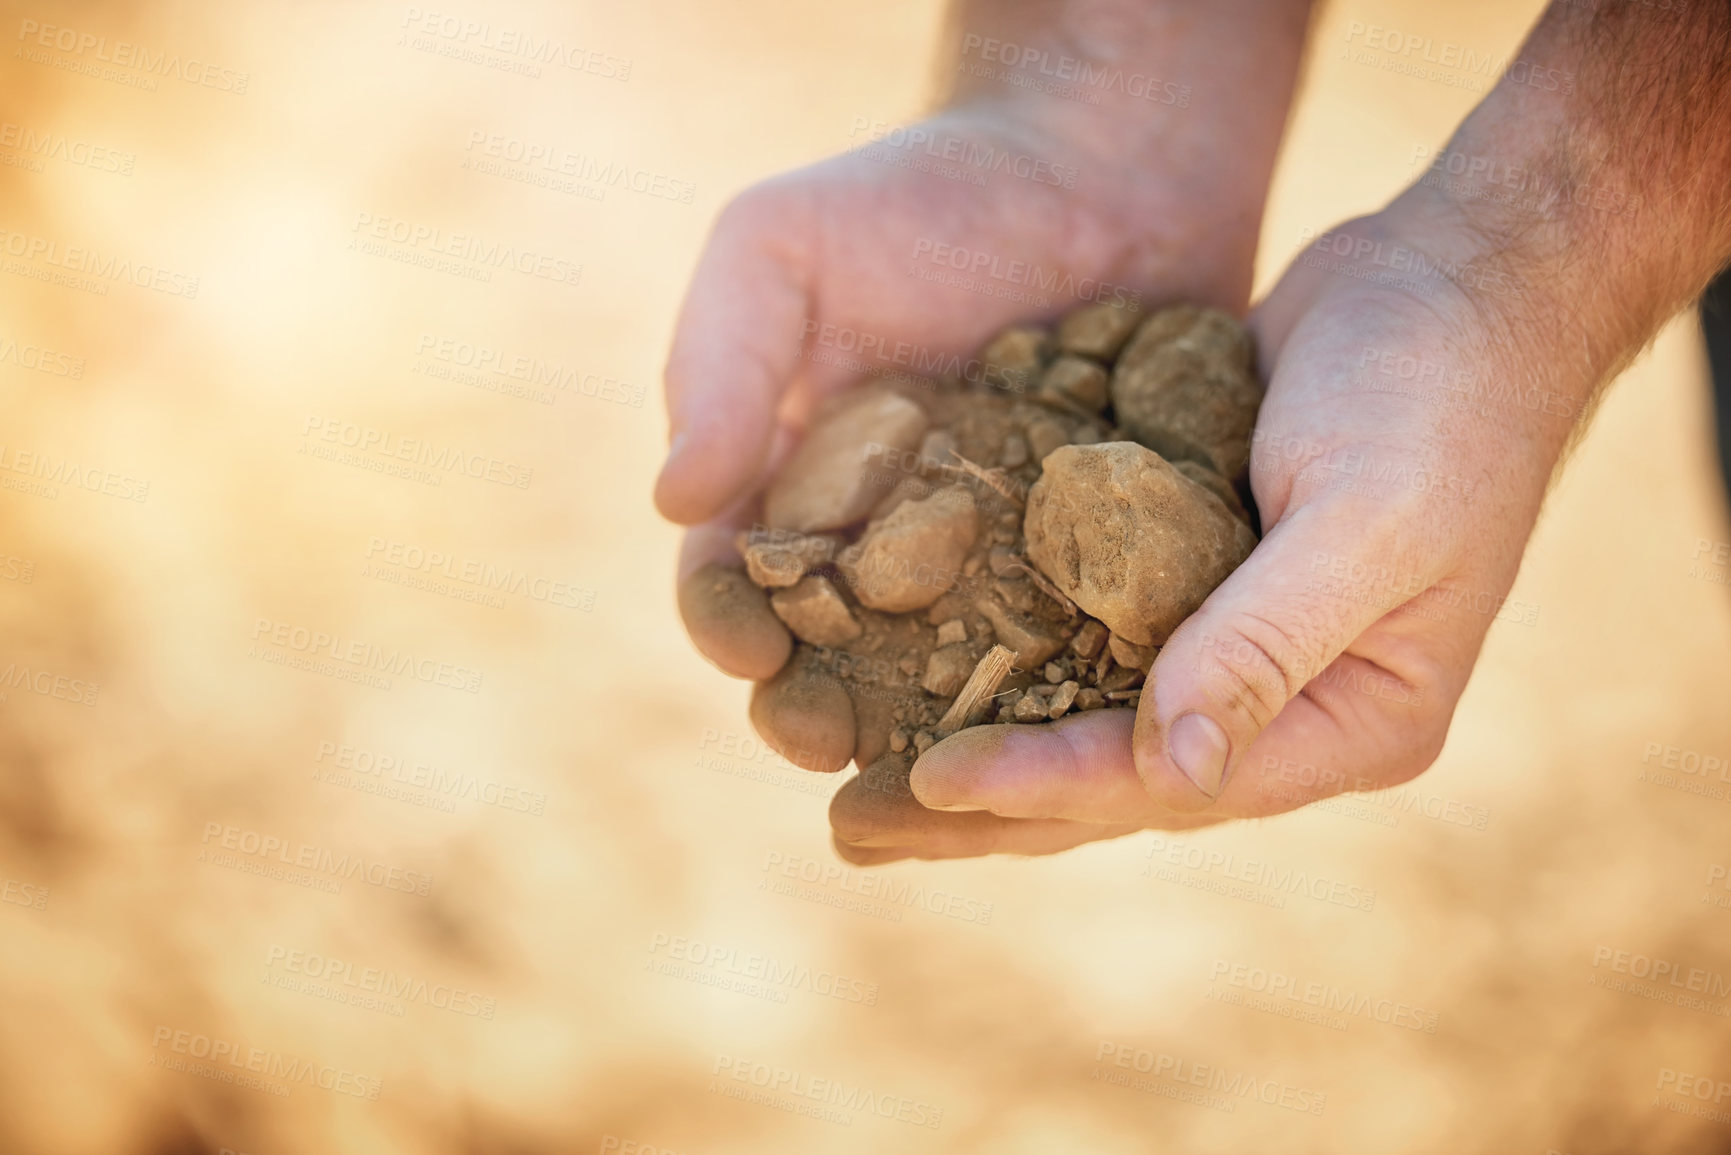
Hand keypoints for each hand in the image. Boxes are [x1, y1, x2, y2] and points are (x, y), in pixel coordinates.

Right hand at [660, 93, 1279, 767]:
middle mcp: (885, 549)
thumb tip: (676, 502)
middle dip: (816, 709)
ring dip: (931, 734)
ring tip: (940, 765)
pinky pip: (1072, 649)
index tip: (750, 650)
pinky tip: (1063, 721)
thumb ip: (716, 365)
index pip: (733, 585)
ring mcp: (994, 568)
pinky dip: (1060, 694)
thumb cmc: (921, 194)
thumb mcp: (779, 249)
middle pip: (832, 661)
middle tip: (831, 739)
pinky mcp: (1097, 567)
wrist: (1097, 157)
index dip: (728, 626)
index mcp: (791, 491)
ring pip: (948, 683)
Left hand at [833, 191, 1576, 861]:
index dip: (1048, 783)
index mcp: (1354, 723)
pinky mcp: (1190, 574)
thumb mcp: (1368, 519)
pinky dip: (1005, 653)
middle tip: (852, 829)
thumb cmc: (1439, 393)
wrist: (1457, 278)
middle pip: (1113, 778)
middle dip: (986, 806)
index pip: (1174, 780)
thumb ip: (1268, 643)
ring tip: (856, 778)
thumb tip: (1171, 772)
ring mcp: (1238, 643)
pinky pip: (1083, 634)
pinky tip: (913, 658)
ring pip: (1084, 716)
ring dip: (978, 742)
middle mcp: (1291, 704)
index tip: (928, 781)